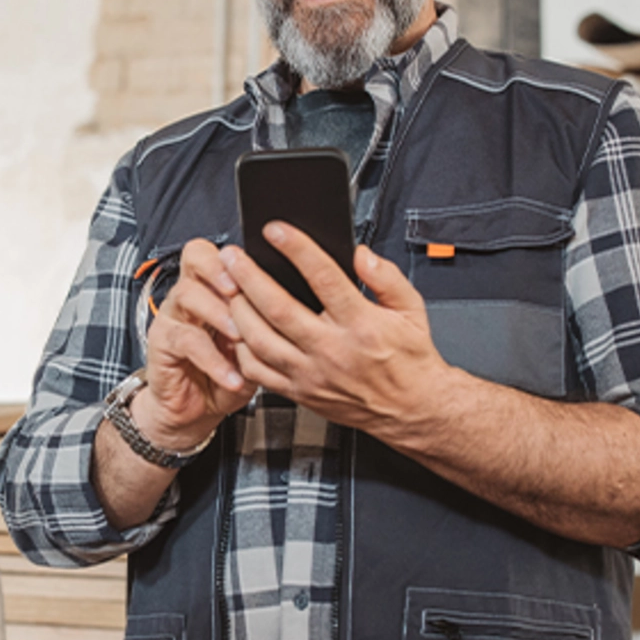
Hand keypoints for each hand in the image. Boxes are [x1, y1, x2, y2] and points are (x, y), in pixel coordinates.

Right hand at [139, 239, 256, 447]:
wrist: (197, 409)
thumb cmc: (229, 373)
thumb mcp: (256, 347)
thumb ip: (268, 324)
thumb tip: (303, 307)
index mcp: (213, 287)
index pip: (216, 250)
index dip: (231, 254)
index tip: (255, 267)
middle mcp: (190, 294)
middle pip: (194, 256)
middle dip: (219, 269)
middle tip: (238, 290)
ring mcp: (173, 316)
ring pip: (187, 294)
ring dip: (218, 313)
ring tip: (240, 335)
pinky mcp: (161, 343)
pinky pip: (185, 340)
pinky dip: (213, 359)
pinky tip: (232, 375)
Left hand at [220, 224, 454, 440]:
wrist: (412, 409)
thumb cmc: (409, 360)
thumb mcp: (412, 310)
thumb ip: (387, 277)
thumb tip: (360, 254)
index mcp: (361, 324)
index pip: (323, 277)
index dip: (296, 249)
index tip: (276, 230)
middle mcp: (332, 350)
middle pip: (278, 308)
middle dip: (248, 277)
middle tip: (232, 256)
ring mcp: (312, 374)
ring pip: (260, 340)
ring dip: (237, 311)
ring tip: (227, 288)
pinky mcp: (300, 392)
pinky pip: (258, 372)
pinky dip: (241, 349)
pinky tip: (237, 330)